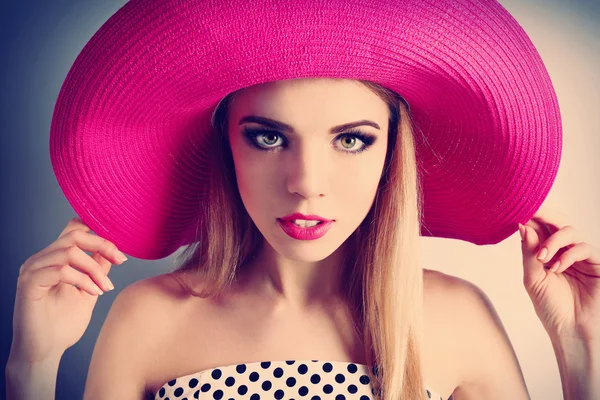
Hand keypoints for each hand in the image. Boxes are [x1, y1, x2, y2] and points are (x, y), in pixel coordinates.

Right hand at [9, 217, 126, 364]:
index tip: (120, 251)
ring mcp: (32, 270)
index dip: (99, 232)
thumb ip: (97, 270)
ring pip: (69, 252)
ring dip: (94, 269)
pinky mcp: (29, 284)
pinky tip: (94, 292)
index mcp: (53, 258)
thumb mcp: (88, 291)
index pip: (74, 228)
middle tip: (121, 260)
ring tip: (105, 287)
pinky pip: (60, 271)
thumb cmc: (63, 325)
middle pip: (74, 234)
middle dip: (102, 245)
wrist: (44, 352)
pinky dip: (82, 280)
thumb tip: (113, 252)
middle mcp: (40, 259)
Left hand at [520, 204, 599, 342]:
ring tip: (543, 258)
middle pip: (555, 222)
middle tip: (531, 211)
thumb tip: (523, 225)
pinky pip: (584, 248)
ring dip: (553, 241)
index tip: (515, 207)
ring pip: (569, 231)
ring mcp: (580, 256)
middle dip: (543, 214)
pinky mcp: (596, 264)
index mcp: (545, 252)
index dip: (529, 217)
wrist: (571, 331)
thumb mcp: (533, 279)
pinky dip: (568, 255)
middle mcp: (563, 250)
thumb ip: (529, 252)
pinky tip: (557, 268)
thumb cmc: (551, 308)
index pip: (538, 228)